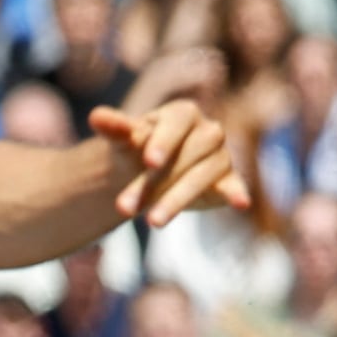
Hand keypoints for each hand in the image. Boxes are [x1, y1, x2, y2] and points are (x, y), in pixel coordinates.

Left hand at [93, 98, 238, 227]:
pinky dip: (237, 193)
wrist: (149, 173)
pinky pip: (235, 185)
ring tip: (152, 223)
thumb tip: (96, 117)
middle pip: (190, 153)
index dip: (165, 141)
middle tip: (126, 208)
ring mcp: (221, 156)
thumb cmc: (137, 151)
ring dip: (178, 198)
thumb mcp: (123, 141)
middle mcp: (208, 131)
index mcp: (183, 113)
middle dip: (158, 181)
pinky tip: (240, 203)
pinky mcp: (229, 180)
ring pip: (205, 174)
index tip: (149, 162)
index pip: (178, 122)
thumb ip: (114, 129)